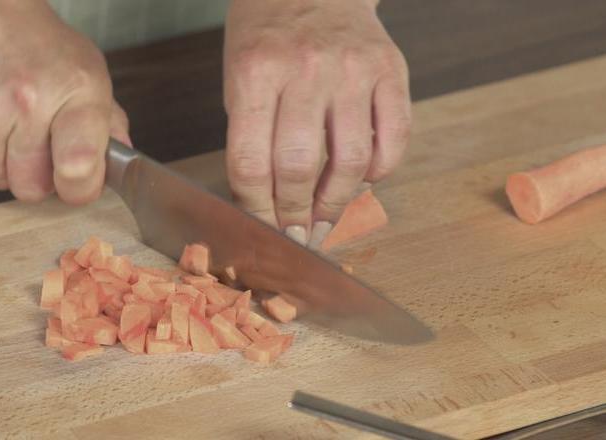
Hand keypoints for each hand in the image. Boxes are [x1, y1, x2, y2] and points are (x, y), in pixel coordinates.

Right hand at [0, 0, 130, 203]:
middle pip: (32, 187)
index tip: (80, 183)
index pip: (78, 167)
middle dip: (40, 179)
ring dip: (7, 167)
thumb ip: (110, 126)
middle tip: (44, 151)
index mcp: (76, 93)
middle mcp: (28, 101)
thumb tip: (119, 164)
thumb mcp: (93, 78)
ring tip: (16, 132)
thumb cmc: (47, 51)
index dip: (81, 189)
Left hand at [224, 0, 410, 245]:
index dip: (256, 209)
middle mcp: (306, 70)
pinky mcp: (390, 70)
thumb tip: (266, 205)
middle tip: (296, 232)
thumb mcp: (240, 79)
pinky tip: (363, 178)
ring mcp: (353, 69)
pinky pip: (394, 138)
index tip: (263, 229)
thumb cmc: (268, 38)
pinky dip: (379, 171)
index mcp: (256, 72)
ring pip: (350, 161)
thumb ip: (251, 137)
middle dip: (294, 215)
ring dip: (336, 202)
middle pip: (298, 167)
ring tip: (325, 215)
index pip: (250, 163)